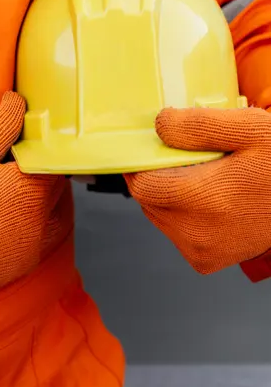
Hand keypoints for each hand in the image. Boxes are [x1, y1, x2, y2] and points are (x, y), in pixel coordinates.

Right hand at [0, 92, 67, 292]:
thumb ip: (2, 125)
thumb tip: (17, 100)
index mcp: (32, 190)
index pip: (55, 165)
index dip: (44, 154)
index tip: (31, 149)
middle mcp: (38, 224)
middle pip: (56, 195)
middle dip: (45, 180)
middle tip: (24, 170)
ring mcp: (27, 251)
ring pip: (51, 223)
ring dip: (43, 209)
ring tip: (18, 197)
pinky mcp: (13, 271)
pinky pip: (33, 246)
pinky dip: (28, 232)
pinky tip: (6, 223)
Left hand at [125, 107, 270, 273]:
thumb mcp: (248, 129)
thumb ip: (198, 126)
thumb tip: (159, 125)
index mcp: (205, 201)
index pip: (142, 185)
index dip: (140, 164)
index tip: (150, 149)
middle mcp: (197, 234)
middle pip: (148, 201)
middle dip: (155, 177)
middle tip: (180, 159)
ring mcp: (201, 251)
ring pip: (157, 216)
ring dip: (166, 195)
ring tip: (197, 178)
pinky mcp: (206, 261)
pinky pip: (174, 232)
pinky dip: (178, 214)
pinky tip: (204, 200)